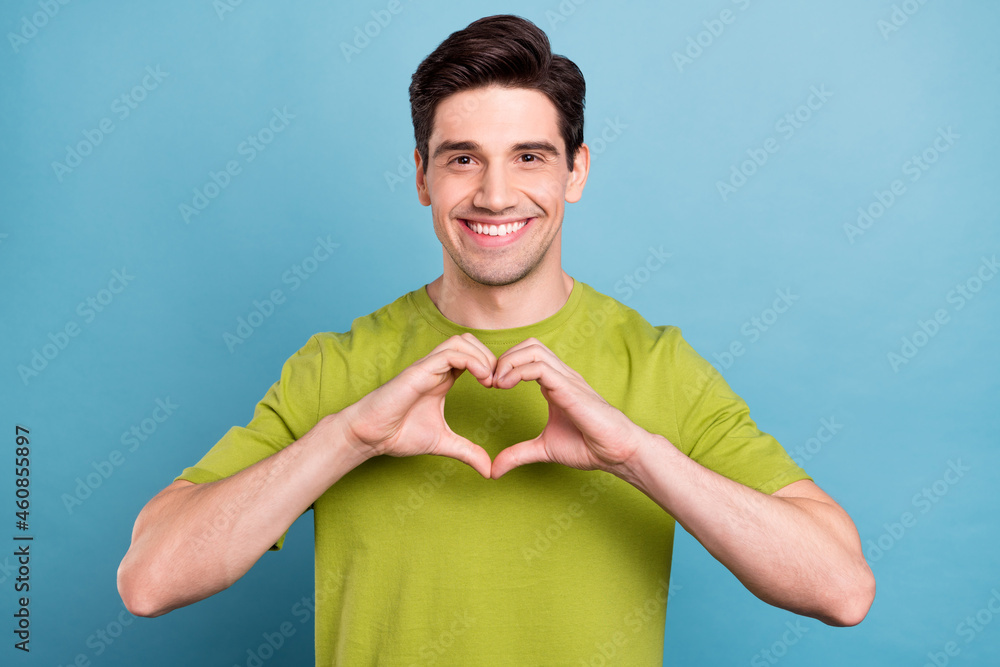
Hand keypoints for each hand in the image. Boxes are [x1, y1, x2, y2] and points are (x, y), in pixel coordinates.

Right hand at [339, 333, 495, 476]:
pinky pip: (450, 353)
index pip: (472, 356)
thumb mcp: (443, 443)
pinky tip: (482, 379)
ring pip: (461, 341)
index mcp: (442, 378)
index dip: (491, 366)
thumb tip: (488, 470)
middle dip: (490, 357)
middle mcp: (435, 368)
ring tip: (491, 381)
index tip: (501, 389)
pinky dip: (472, 361)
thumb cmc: (398, 434)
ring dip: (482, 357)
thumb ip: (467, 452)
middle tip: (499, 383)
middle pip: (469, 341)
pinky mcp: (419, 371)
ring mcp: (427, 367)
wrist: (370, 436)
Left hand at [489, 338, 644, 478]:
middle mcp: (561, 376)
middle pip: (529, 345)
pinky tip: (505, 387)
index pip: (527, 356)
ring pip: (533, 349)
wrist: (616, 452)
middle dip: (504, 358)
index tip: (490, 387)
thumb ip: (517, 454)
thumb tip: (493, 471)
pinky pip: (539, 367)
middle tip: (489, 382)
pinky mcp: (569, 388)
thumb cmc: (588, 446)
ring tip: (496, 384)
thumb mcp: (543, 449)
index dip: (505, 365)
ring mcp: (566, 379)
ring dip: (508, 362)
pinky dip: (516, 371)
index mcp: (555, 384)